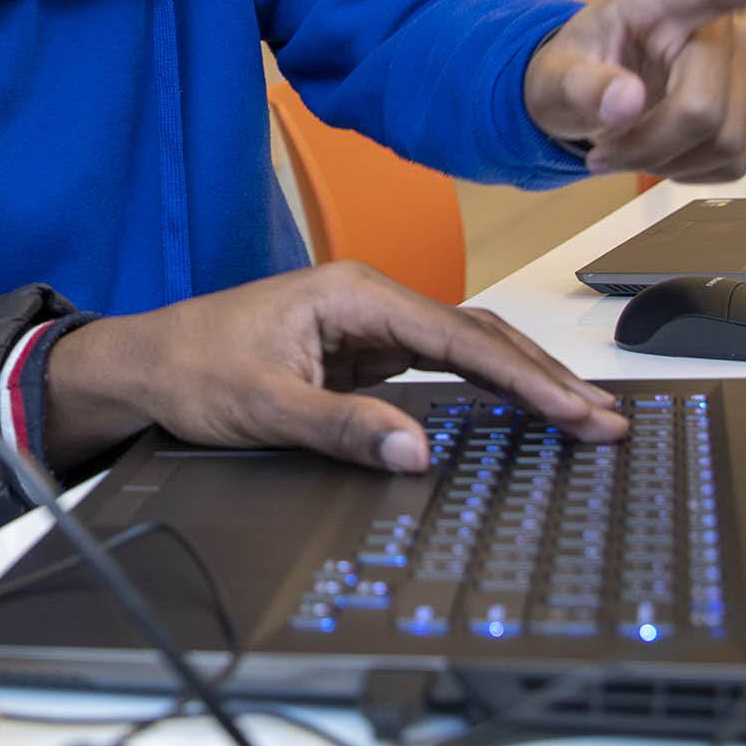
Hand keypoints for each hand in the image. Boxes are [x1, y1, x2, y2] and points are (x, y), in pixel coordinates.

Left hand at [40, 263, 626, 472]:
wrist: (141, 364)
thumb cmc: (191, 370)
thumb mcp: (264, 405)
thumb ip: (343, 428)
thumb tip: (417, 451)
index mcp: (354, 293)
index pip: (461, 337)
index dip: (527, 378)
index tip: (578, 410)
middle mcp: (369, 301)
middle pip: (478, 336)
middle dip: (543, 378)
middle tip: (605, 421)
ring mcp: (368, 326)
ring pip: (466, 350)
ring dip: (522, 383)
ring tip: (583, 419)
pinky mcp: (362, 354)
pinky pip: (439, 369)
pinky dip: (485, 392)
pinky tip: (521, 415)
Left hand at [523, 0, 745, 182]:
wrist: (590, 95)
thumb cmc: (575, 71)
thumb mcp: (553, 78)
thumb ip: (579, 87)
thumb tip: (626, 102)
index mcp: (658, 1)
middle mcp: (717, 27)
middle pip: (705, 108)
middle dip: (649, 145)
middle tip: (604, 152)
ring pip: (727, 141)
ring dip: (669, 163)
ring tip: (630, 149)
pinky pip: (737, 161)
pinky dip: (692, 171)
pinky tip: (663, 152)